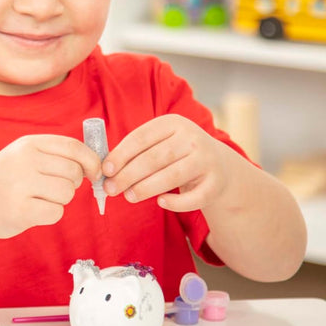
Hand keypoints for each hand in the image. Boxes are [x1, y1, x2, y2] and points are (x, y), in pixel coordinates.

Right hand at [0, 134, 101, 238]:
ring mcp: (21, 185)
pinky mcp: (20, 210)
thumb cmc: (6, 181)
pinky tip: (32, 210)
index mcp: (28, 144)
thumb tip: (97, 163)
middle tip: (53, 188)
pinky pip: (57, 212)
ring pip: (67, 193)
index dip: (91, 160)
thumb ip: (55, 154)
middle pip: (74, 172)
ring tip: (39, 198)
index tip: (94, 172)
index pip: (73, 147)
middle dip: (73, 184)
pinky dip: (50, 214)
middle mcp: (24, 160)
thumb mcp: (23, 156)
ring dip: (60, 200)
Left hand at [102, 114, 227, 211]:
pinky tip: (161, 203)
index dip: (120, 154)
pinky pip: (193, 197)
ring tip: (128, 196)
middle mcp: (192, 138)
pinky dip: (176, 203)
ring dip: (146, 188)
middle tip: (110, 189)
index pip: (140, 137)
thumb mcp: (160, 143)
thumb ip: (136, 152)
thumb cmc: (176, 154)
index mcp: (173, 123)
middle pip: (153, 158)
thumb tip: (106, 170)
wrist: (220, 165)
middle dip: (128, 175)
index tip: (105, 170)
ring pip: (171, 176)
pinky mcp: (216, 183)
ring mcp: (207, 160)